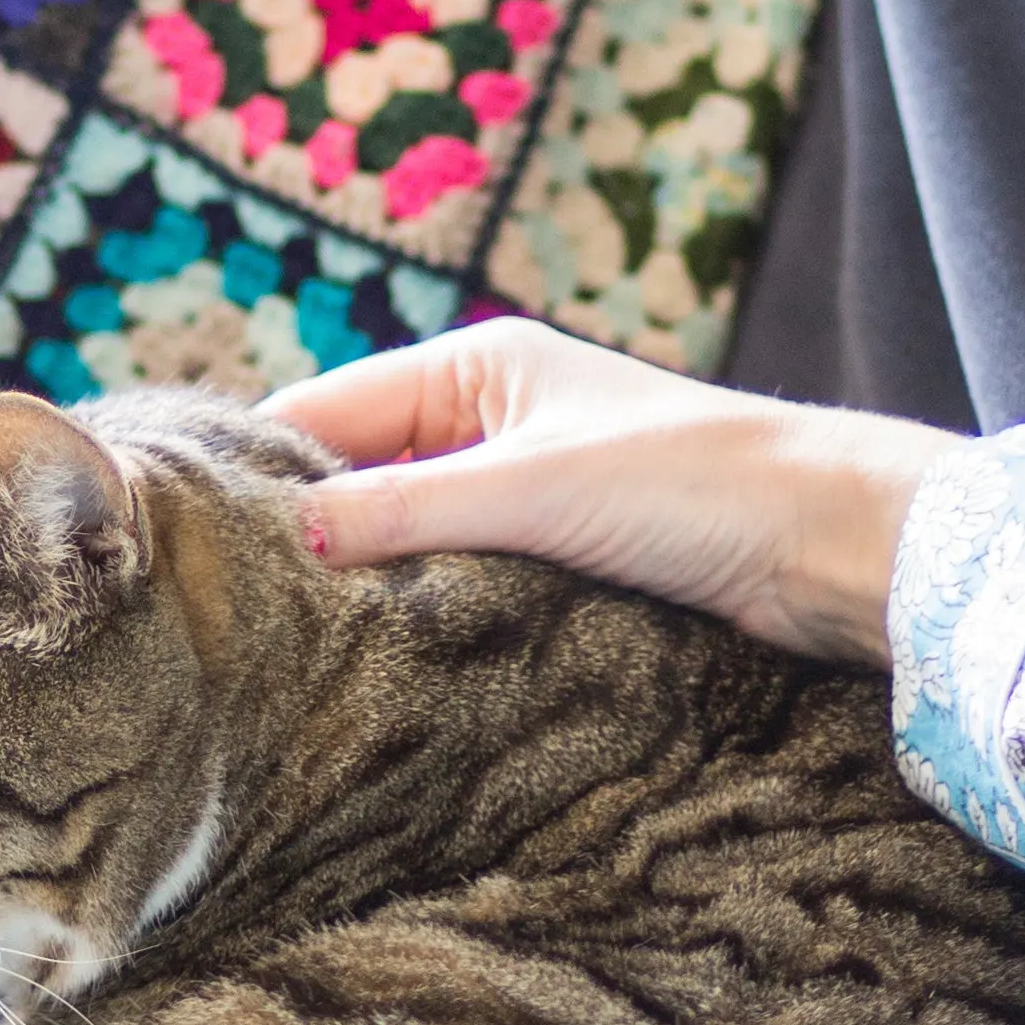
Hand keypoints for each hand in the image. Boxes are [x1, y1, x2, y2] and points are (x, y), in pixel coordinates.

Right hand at [268, 318, 961, 665]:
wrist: (833, 543)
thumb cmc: (700, 483)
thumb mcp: (532, 489)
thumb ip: (406, 509)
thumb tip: (287, 538)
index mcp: (477, 365)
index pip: (325, 411)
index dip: (261, 472)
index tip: (190, 542)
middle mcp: (492, 417)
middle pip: (358, 476)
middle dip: (309, 536)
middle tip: (231, 613)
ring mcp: (526, 488)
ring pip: (408, 536)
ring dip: (370, 583)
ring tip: (292, 647)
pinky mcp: (562, 555)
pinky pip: (462, 579)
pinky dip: (426, 611)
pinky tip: (385, 659)